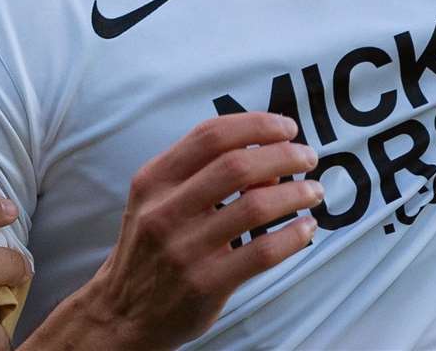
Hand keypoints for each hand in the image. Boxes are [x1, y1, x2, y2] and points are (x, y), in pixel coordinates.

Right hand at [25, 113, 318, 350]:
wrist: (123, 309)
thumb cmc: (151, 245)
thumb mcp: (160, 201)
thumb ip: (204, 175)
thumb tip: (270, 162)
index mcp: (154, 179)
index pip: (209, 135)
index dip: (255, 125)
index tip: (285, 127)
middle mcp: (165, 209)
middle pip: (236, 166)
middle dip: (283, 154)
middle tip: (307, 156)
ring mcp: (185, 248)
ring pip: (255, 207)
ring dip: (295, 193)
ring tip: (313, 190)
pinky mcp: (206, 283)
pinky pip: (262, 253)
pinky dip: (293, 236)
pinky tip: (306, 228)